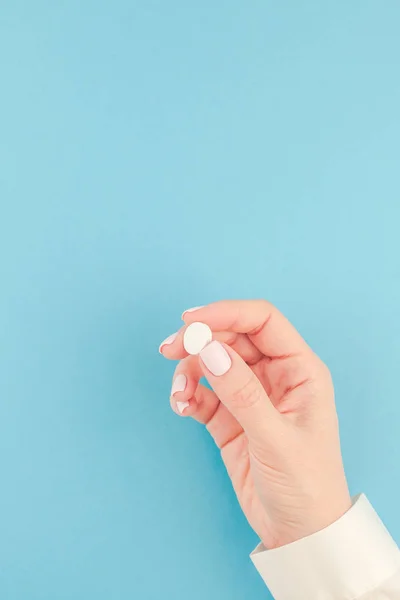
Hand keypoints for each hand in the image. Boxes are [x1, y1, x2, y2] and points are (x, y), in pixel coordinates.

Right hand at [160, 300, 351, 548]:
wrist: (298, 533)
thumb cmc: (306, 485)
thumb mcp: (276, 438)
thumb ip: (242, 393)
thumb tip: (209, 351)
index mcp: (299, 369)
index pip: (262, 321)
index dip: (227, 313)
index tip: (191, 321)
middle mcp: (274, 375)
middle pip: (231, 338)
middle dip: (199, 340)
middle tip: (169, 350)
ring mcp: (249, 395)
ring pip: (212, 363)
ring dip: (189, 370)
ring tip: (180, 394)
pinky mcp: (229, 417)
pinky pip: (202, 392)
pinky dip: (187, 394)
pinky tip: (182, 407)